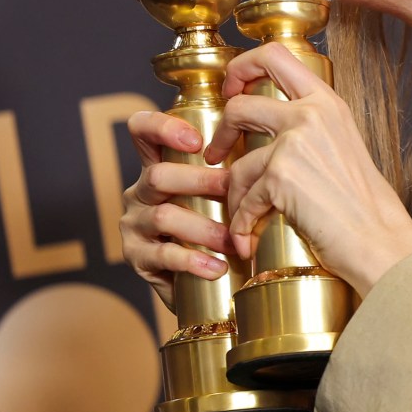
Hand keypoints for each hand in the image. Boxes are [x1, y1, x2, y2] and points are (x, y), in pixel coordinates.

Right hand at [119, 110, 235, 310]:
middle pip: (158, 175)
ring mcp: (135, 224)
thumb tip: (277, 135)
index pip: (142, 130)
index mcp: (158, 166)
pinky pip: (164, 255)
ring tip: (235, 241)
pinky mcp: (138, 257)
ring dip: (205, 228)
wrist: (201, 285)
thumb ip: (237, 165)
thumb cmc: (219, 226)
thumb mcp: (221, 192)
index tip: (197, 140)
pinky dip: (194, 261)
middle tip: (234, 190)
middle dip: (200, 181)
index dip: (162, 127)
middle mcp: (141, 192)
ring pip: (164, 216)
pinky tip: (217, 267)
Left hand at [206, 41, 411, 295]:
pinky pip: (244, 198)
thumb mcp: (343, 146)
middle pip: (239, 103)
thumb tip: (273, 130)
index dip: (242, 67)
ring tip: (239, 214)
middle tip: (216, 153)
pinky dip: (242, 222)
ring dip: (232, 194)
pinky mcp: (281, 176)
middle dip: (220, 132)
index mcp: (328, 102)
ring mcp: (294, 143)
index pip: (275, 54)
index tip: (233, 91)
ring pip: (237, 162)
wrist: (380, 241)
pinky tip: (248, 236)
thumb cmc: (365, 206)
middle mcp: (311, 114)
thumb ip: (311, 129)